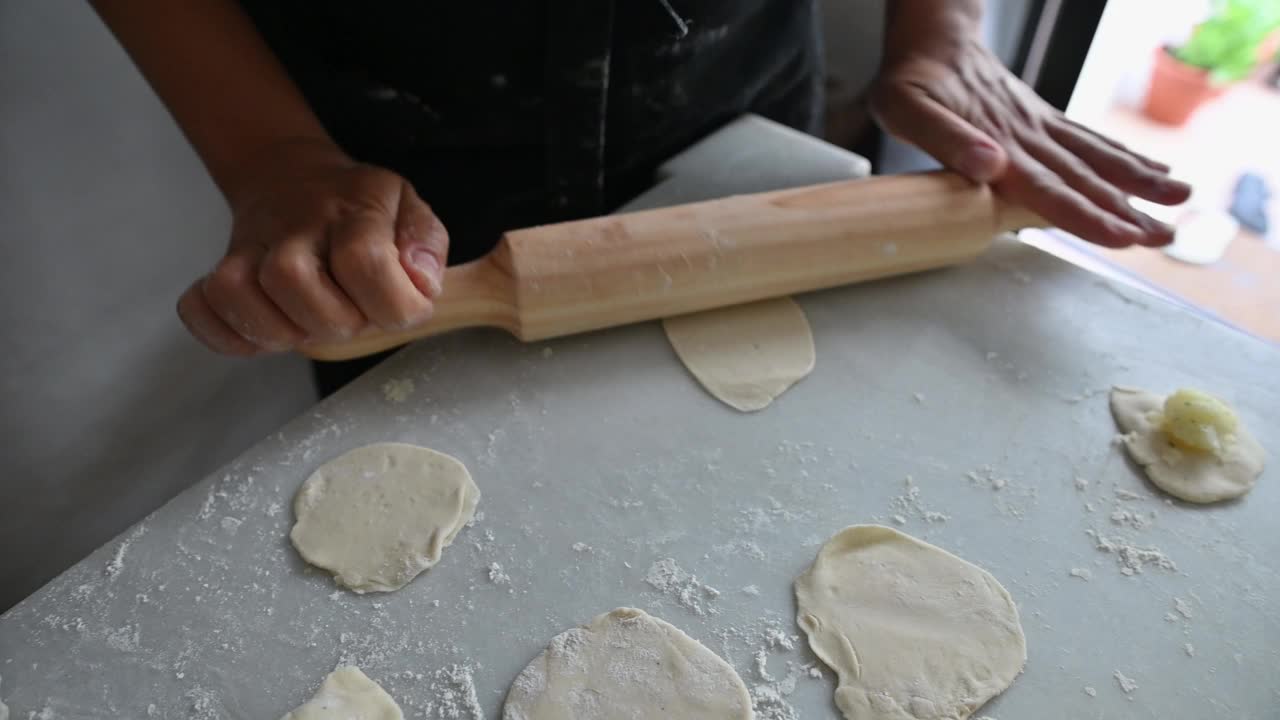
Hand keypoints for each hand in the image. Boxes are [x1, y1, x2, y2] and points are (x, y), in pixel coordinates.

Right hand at [177, 139, 447, 354]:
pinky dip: (226, 334)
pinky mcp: (220, 271)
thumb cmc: (360, 208)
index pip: (363, 262)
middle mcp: (294, 225)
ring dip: (280, 328)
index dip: (393, 304)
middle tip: (351, 313)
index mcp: (353, 208)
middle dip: (334, 320)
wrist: (292, 178)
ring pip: (240, 293)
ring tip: (307, 322)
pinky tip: (264, 329)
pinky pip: (200, 310)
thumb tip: (420, 283)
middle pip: (293, 280)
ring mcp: (249, 247)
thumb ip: (425, 246)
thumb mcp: (410, 209)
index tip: (404, 308)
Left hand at [871, 38, 1191, 247]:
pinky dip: (1123, 158)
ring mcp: (1038, 126)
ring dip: (1137, 183)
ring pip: (1095, 159)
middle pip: (1083, 179)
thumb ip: (948, 140)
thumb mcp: (907, 110)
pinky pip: (1088, 141)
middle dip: (1125, 211)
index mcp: (997, 143)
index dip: (1083, 214)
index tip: (1121, 235)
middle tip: (1165, 238)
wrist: (932, 37)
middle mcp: (1027, 136)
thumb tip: (991, 166)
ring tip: (1180, 202)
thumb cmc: (911, 80)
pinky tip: (1154, 171)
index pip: (1047, 187)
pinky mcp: (1041, 119)